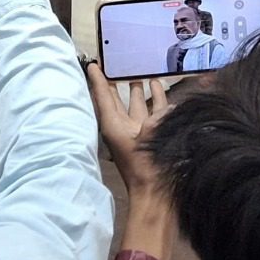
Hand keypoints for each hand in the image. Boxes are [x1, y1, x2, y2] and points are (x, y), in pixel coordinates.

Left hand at [87, 67, 171, 198]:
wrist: (156, 196)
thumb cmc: (146, 167)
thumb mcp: (149, 137)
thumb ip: (157, 118)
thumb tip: (167, 106)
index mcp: (113, 125)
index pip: (102, 96)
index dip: (98, 79)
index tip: (93, 63)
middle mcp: (124, 127)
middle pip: (119, 99)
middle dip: (119, 82)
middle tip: (119, 64)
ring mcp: (138, 134)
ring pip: (138, 106)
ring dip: (140, 91)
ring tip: (143, 75)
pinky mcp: (152, 139)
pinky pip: (155, 116)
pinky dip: (159, 104)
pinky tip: (165, 93)